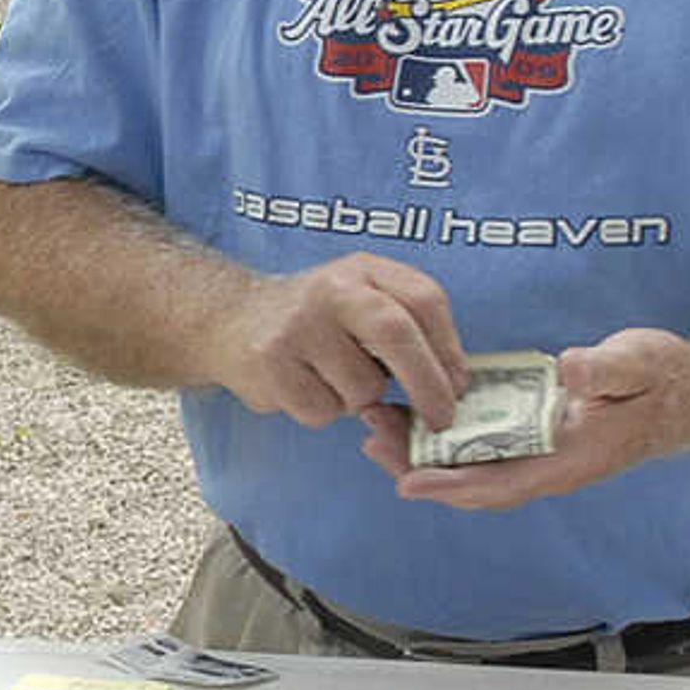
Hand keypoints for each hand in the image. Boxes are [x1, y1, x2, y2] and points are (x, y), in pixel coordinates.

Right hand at [211, 253, 464, 429]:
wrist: (230, 320)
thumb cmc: (315, 320)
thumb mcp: (361, 299)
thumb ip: (407, 325)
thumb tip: (454, 384)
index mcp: (363, 269)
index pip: (424, 300)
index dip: (449, 349)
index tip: (459, 385)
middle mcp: (331, 289)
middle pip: (396, 334)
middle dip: (428, 385)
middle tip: (441, 419)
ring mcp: (297, 325)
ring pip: (361, 388)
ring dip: (358, 400)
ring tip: (332, 378)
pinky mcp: (270, 364)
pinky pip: (323, 411)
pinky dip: (323, 411)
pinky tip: (304, 386)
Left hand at [364, 325, 689, 509]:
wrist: (679, 385)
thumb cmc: (659, 377)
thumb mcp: (637, 363)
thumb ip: (603, 369)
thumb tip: (569, 369)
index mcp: (569, 459)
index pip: (502, 484)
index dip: (454, 486)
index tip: (409, 481)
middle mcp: (547, 465)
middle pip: (471, 481)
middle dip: (419, 466)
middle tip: (372, 440)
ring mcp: (536, 452)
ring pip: (468, 464)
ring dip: (421, 451)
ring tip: (376, 426)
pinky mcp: (528, 432)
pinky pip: (477, 443)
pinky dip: (441, 433)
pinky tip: (411, 412)